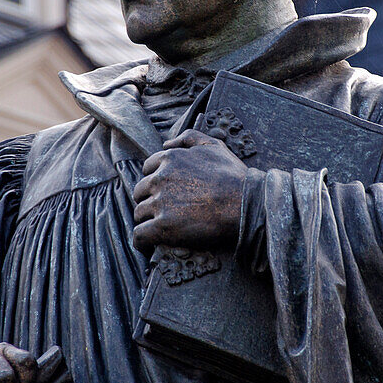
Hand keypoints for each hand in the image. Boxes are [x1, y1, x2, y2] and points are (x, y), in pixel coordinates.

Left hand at [132, 129, 249, 252]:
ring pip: (139, 213)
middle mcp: (159, 179)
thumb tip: (166, 143)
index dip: (156, 181)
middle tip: (164, 210)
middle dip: (150, 199)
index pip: (148, 169)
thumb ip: (189, 137)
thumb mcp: (214, 146)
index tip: (166, 191)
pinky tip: (149, 244)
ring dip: (147, 220)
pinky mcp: (162, 227)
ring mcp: (160, 203)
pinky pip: (139, 235)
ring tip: (160, 227)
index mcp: (170, 158)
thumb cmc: (233, 176)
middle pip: (140, 191)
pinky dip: (142, 241)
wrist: (243, 204)